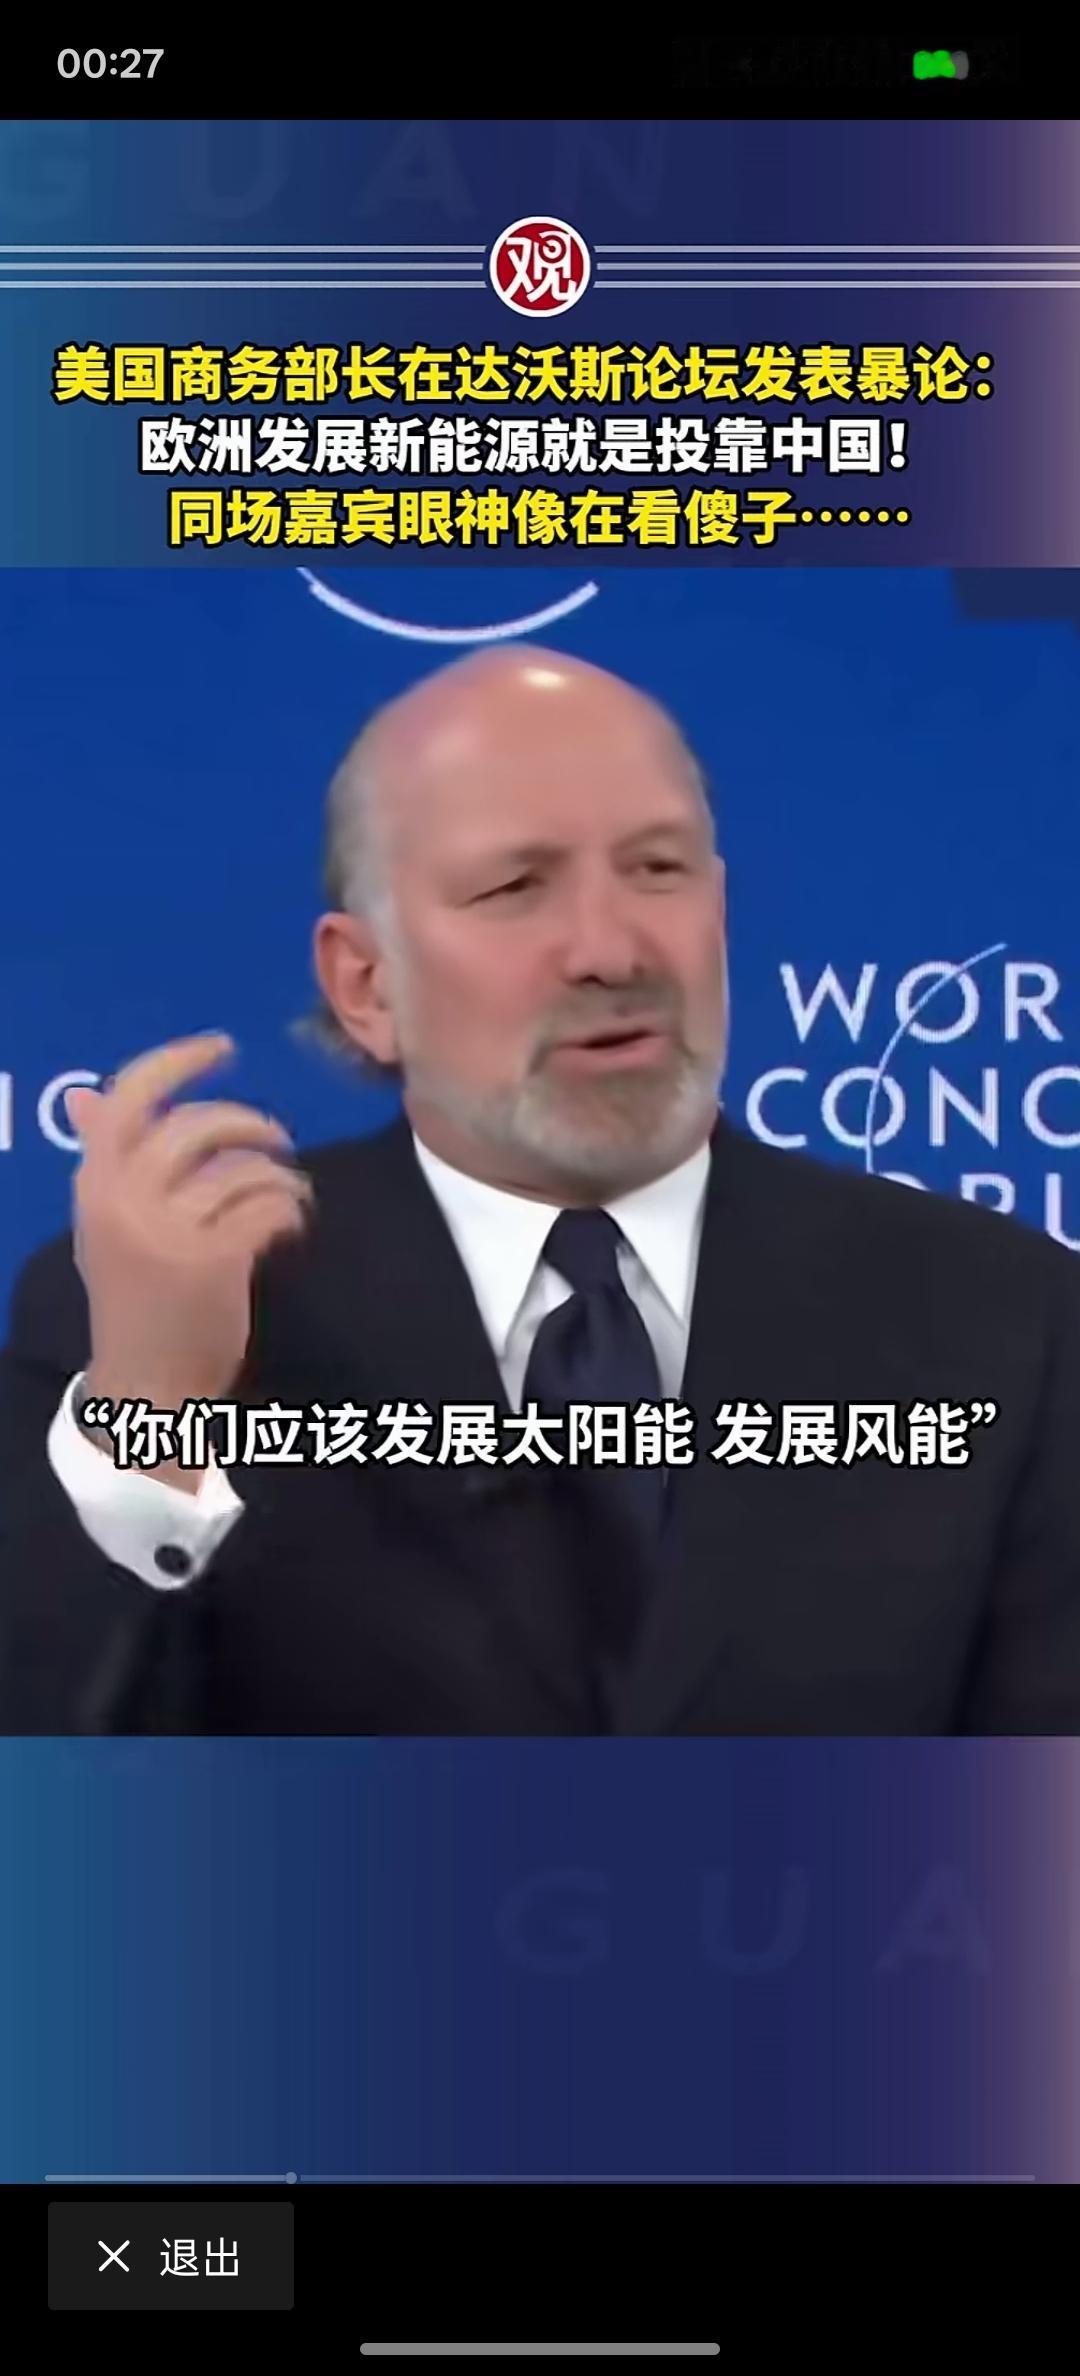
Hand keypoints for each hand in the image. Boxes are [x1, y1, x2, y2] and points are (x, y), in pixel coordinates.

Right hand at [66, 1033, 312, 1418]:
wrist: (146, 1384)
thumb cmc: (131, 1298)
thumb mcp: (103, 1226)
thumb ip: (105, 1160)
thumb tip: (85, 1098)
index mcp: (94, 1185)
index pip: (131, 1097)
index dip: (179, 1062)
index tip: (222, 1047)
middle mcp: (124, 1201)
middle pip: (197, 1125)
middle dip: (250, 1122)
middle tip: (276, 1139)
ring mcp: (169, 1232)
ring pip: (240, 1167)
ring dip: (278, 1173)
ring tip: (287, 1191)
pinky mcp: (215, 1262)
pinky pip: (266, 1206)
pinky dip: (289, 1208)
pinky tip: (291, 1224)